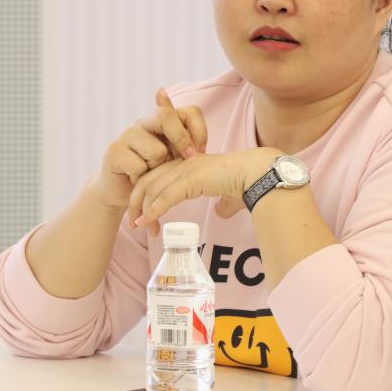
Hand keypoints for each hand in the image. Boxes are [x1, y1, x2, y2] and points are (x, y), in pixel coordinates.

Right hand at [90, 89, 207, 208]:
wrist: (123, 193)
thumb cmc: (153, 174)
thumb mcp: (174, 159)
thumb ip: (187, 145)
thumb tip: (201, 143)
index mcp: (161, 121)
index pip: (187, 111)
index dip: (198, 129)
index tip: (201, 151)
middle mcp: (143, 123)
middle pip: (165, 116)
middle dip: (180, 139)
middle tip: (186, 159)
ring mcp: (126, 135)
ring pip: (156, 150)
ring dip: (158, 169)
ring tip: (150, 173)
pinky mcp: (114, 152)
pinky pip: (139, 166)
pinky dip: (141, 179)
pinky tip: (136, 179)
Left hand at [127, 147, 280, 235]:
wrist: (258, 173)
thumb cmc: (248, 182)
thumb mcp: (230, 195)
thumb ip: (223, 203)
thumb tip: (221, 213)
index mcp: (189, 164)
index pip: (156, 176)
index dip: (145, 195)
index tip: (143, 216)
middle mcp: (183, 163)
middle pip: (147, 181)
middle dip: (136, 203)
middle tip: (133, 224)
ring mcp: (186, 169)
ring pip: (152, 189)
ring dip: (142, 210)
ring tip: (137, 227)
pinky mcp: (191, 179)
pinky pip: (165, 196)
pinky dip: (152, 211)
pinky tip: (146, 223)